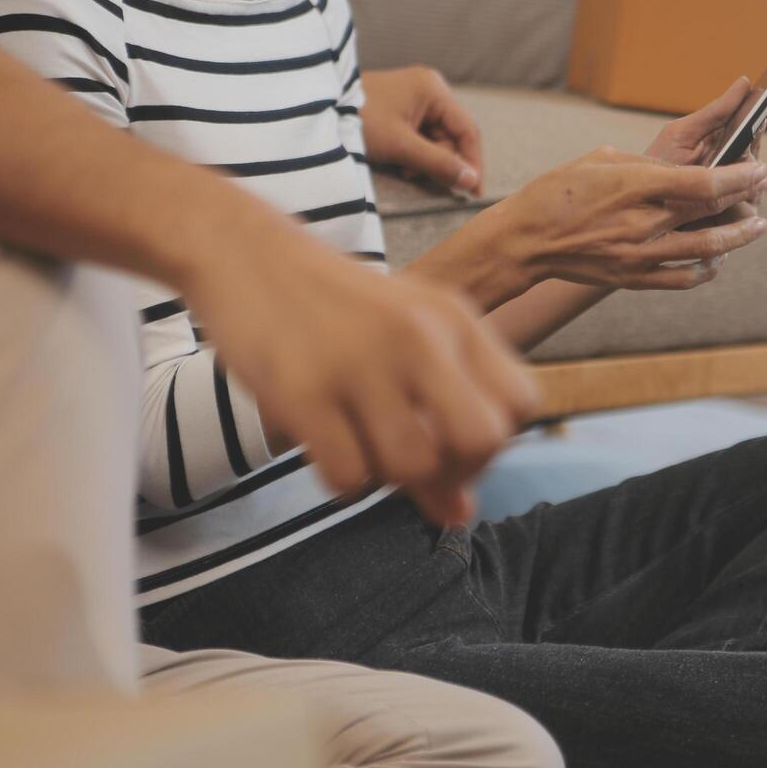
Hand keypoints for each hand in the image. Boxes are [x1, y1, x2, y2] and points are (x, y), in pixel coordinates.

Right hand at [186, 232, 537, 527]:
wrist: (244, 253)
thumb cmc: (331, 307)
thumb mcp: (403, 340)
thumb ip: (440, 419)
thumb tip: (461, 514)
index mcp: (453, 319)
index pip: (522, 404)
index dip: (494, 443)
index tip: (451, 443)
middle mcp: (418, 336)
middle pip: (481, 441)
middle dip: (453, 471)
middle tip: (413, 463)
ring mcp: (361, 362)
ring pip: (412, 466)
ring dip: (388, 478)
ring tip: (359, 446)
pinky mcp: (305, 391)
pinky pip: (349, 477)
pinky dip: (341, 480)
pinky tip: (325, 446)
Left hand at [361, 67, 483, 195]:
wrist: (318, 111)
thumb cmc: (360, 121)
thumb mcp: (401, 146)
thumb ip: (438, 163)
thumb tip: (472, 181)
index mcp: (433, 89)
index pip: (467, 129)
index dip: (473, 162)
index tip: (474, 191)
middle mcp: (429, 90)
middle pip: (452, 136)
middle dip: (442, 161)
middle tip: (426, 180)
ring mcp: (415, 99)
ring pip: (436, 140)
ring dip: (426, 161)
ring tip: (405, 170)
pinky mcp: (402, 111)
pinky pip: (421, 137)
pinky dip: (415, 155)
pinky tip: (400, 163)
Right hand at [468, 146, 766, 291]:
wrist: (524, 241)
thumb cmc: (557, 192)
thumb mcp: (601, 160)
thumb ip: (647, 166)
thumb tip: (682, 174)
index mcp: (634, 186)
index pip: (705, 184)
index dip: (741, 177)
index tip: (758, 169)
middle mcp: (641, 224)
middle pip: (713, 215)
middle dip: (746, 200)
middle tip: (762, 188)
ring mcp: (638, 255)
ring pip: (707, 251)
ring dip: (739, 238)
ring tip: (756, 227)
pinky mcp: (631, 278)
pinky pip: (683, 279)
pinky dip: (707, 269)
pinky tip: (717, 259)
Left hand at [646, 77, 766, 205]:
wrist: (637, 208)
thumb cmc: (657, 167)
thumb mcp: (682, 135)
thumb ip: (714, 112)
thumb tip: (746, 82)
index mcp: (727, 145)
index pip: (756, 124)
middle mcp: (736, 170)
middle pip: (758, 154)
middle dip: (754, 142)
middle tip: (754, 125)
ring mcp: (737, 196)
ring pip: (757, 183)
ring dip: (744, 174)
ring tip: (729, 166)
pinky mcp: (732, 223)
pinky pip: (747, 210)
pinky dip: (738, 203)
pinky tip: (726, 200)